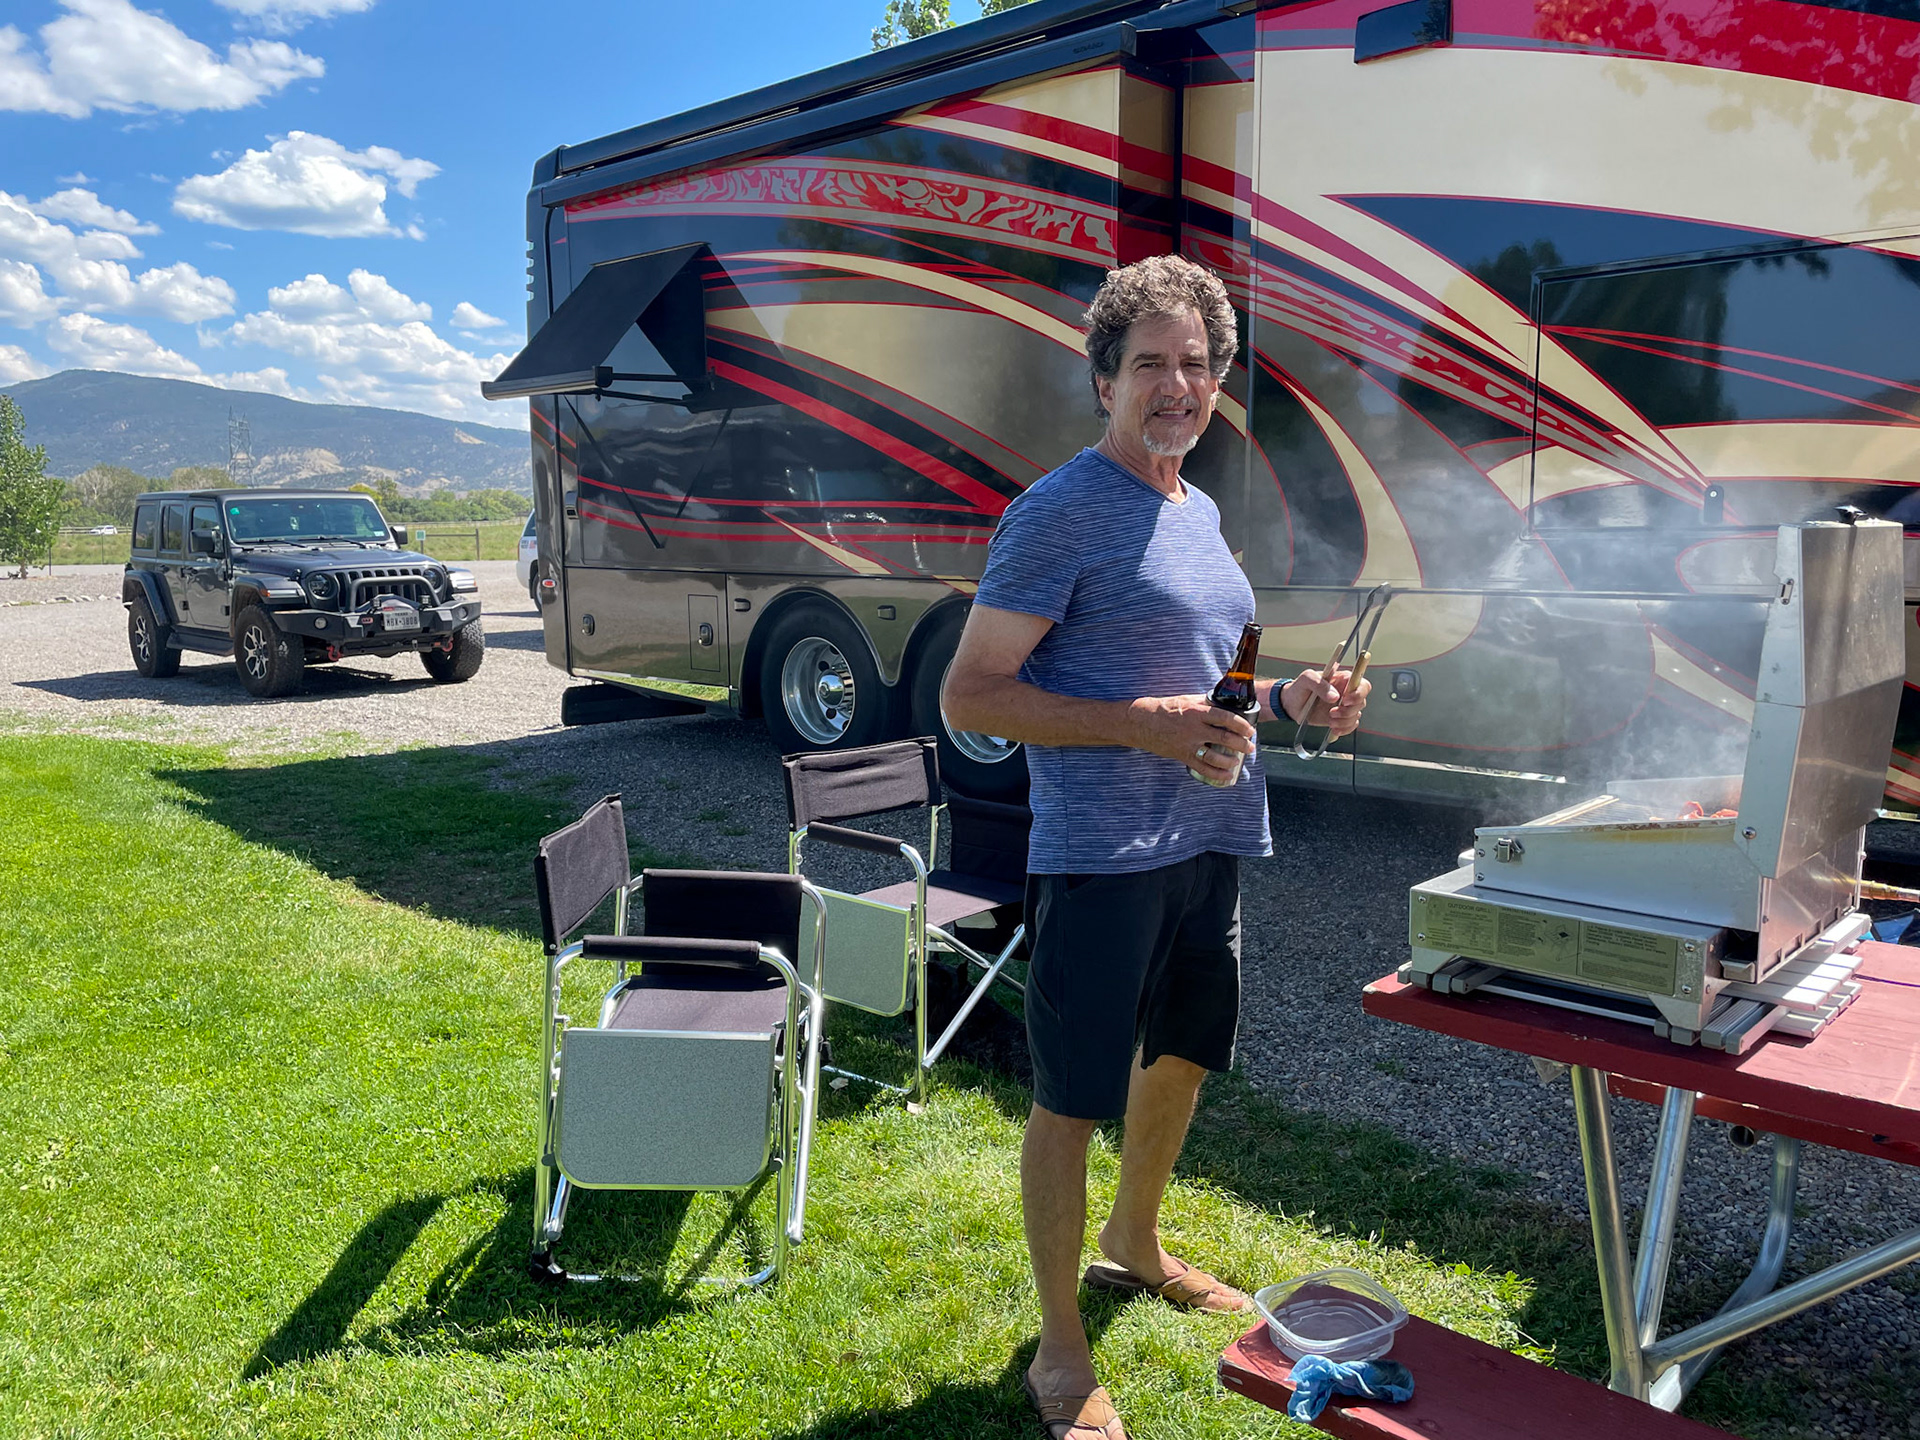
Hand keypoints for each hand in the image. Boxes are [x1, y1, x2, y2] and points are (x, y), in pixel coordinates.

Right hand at [1127, 693, 1255, 781]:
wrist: (1142, 722)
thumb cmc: (1165, 709)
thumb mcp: (1186, 700)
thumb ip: (1204, 703)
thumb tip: (1222, 703)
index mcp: (1197, 712)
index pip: (1225, 718)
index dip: (1241, 725)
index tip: (1250, 730)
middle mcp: (1194, 729)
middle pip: (1224, 738)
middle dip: (1241, 744)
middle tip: (1250, 746)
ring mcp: (1188, 744)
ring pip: (1215, 757)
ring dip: (1231, 761)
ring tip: (1238, 761)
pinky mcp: (1182, 756)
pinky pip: (1203, 768)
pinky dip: (1217, 774)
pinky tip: (1227, 775)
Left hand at [1283, 668, 1372, 737]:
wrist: (1291, 704)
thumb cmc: (1300, 687)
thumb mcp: (1306, 679)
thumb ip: (1320, 684)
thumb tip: (1334, 696)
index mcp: (1343, 679)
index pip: (1362, 684)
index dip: (1359, 693)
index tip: (1346, 700)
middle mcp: (1347, 693)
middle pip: (1361, 702)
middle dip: (1348, 711)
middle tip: (1332, 713)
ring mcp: (1344, 707)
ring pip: (1356, 716)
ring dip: (1344, 721)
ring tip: (1329, 720)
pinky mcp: (1340, 719)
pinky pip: (1351, 726)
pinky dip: (1344, 729)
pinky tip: (1334, 729)